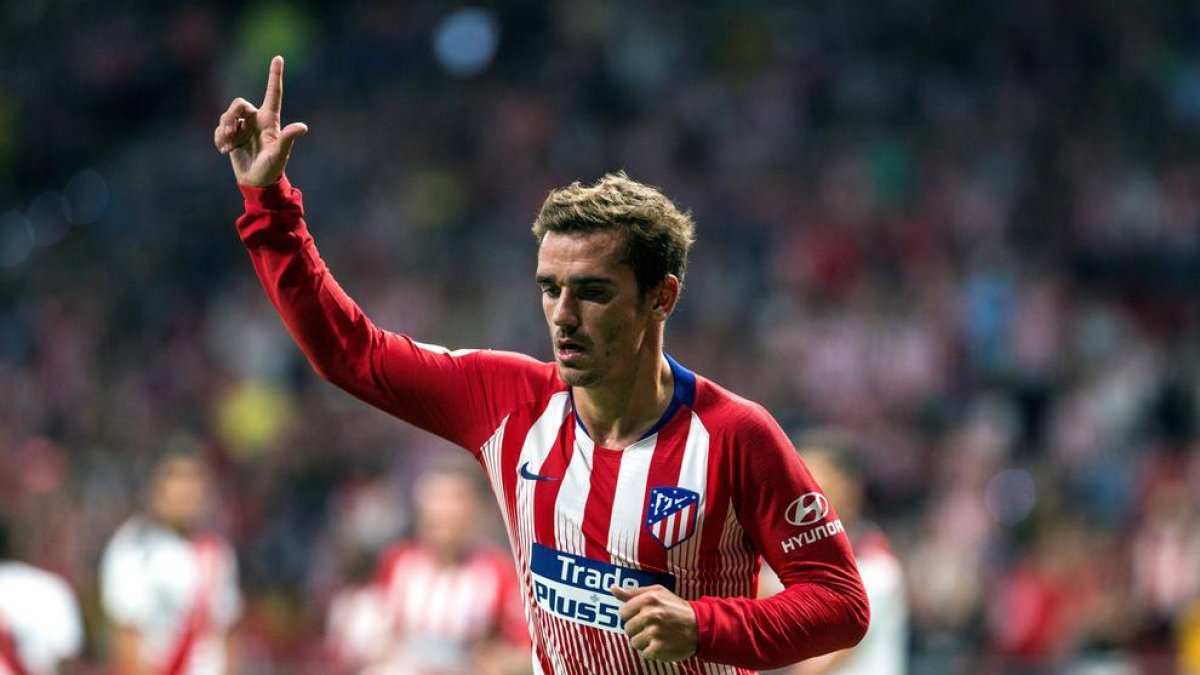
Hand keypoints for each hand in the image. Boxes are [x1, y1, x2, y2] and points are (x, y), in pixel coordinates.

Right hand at [214, 55, 307, 186]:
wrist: (256, 182)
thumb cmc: (272, 168)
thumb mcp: (279, 154)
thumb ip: (287, 139)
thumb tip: (302, 127)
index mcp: (270, 120)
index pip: (273, 93)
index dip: (275, 75)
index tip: (278, 58)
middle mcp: (255, 119)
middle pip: (238, 104)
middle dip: (231, 117)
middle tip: (231, 134)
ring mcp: (242, 127)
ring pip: (226, 116)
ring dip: (224, 131)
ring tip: (229, 148)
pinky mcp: (231, 135)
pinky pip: (219, 129)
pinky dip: (219, 139)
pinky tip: (225, 151)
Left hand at [612, 584, 697, 661]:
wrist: (699, 626)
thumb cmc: (676, 608)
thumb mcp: (657, 593)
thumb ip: (633, 592)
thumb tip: (613, 588)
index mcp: (648, 599)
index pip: (623, 613)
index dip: (632, 616)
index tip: (643, 616)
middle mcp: (650, 615)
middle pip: (627, 629)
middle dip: (638, 629)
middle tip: (652, 626)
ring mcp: (654, 632)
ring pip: (634, 642)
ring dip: (644, 641)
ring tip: (657, 635)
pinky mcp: (659, 648)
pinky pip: (644, 653)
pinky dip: (651, 651)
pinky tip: (662, 643)